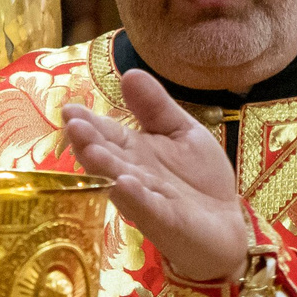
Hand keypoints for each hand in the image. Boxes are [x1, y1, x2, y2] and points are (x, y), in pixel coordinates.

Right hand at [64, 68, 250, 282]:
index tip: (70, 109)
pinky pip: (149, 209)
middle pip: (108, 158)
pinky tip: (126, 183)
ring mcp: (147, 201)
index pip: (107, 134)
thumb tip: (129, 73)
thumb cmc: (199, 178)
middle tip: (72, 124)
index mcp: (134, 151)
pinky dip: (137, 197)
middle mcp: (133, 175)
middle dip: (89, 143)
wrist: (226, 224)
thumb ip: (156, 107)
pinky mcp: (166, 222)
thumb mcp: (181, 131)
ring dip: (105, 168)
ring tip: (91, 150)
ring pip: (121, 183)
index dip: (88, 122)